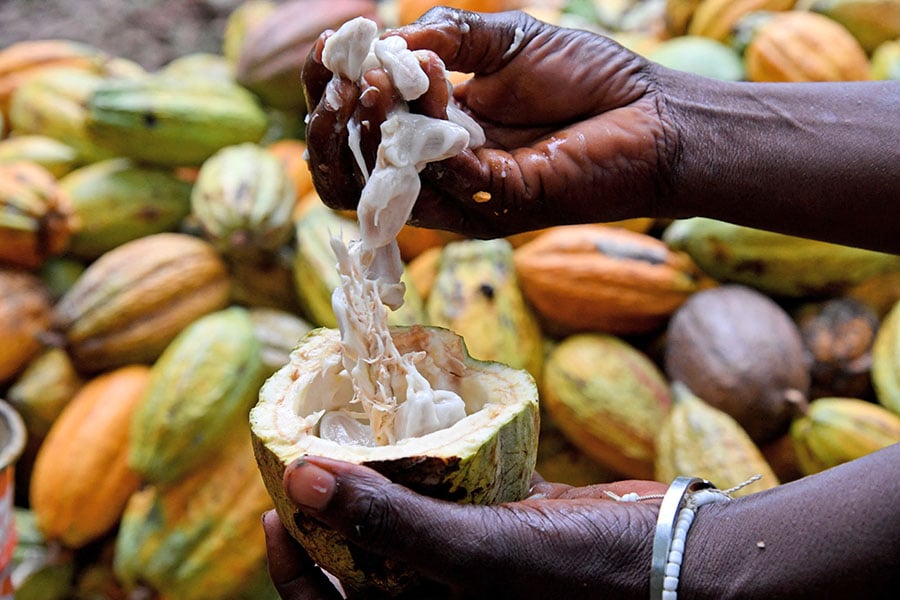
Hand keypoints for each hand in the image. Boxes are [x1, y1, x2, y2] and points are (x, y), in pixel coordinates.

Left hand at [262, 456, 664, 598]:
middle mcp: (444, 595)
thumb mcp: (476, 555)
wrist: (676, 561)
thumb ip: (388, 520)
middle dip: (336, 514)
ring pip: (410, 522)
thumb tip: (299, 480)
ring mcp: (478, 559)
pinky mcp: (510, 523)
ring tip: (360, 432)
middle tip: (311, 458)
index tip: (278, 512)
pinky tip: (430, 422)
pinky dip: (442, 462)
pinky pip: (460, 492)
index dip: (296, 570)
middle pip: (365, 559)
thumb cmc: (581, 580)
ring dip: (384, 481)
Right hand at [302, 8, 675, 237]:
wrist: (655, 116)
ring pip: (380, 186)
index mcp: (431, 134)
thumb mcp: (504, 41)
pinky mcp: (496, 204)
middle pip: (345, 175)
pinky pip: (439, 176)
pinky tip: (437, 81)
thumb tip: (385, 44)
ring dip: (369, 126)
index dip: (327, 96)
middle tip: (347, 79)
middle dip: (329, 125)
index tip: (330, 52)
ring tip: (376, 81)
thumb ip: (444, 37)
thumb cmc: (588, 80)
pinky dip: (427, 125)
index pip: (353, 132)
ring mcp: (464, 196)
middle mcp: (437, 173)